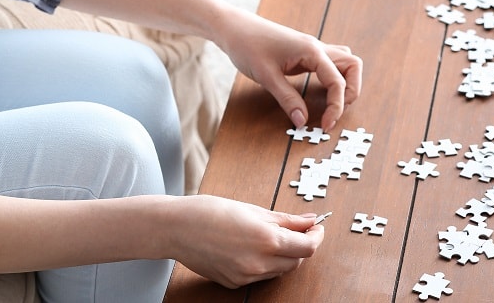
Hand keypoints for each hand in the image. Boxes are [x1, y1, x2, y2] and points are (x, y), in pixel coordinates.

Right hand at [169, 195, 323, 287]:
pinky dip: (264, 263)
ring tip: (269, 236)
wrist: (175, 228)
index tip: (317, 228)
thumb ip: (285, 219)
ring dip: (283, 256)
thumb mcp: (251, 209)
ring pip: (279, 270)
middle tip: (298, 230)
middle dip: (301, 246)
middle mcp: (259, 263)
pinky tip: (250, 247)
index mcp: (266, 240)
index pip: (308, 247)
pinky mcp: (235, 283)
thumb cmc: (208, 211)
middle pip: (297, 261)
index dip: (317, 237)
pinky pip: (260, 275)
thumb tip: (308, 220)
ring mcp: (246, 276)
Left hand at [216, 11, 362, 130]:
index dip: (336, 106)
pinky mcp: (304, 52)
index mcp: (312, 51)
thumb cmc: (247, 46)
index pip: (338, 81)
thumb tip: (302, 121)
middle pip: (353, 66)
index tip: (325, 125)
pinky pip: (329, 63)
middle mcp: (317, 47)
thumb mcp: (267, 76)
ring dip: (345, 81)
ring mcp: (311, 48)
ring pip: (344, 61)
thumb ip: (287, 99)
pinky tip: (319, 90)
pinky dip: (332, 77)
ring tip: (332, 102)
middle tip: (335, 111)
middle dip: (351, 91)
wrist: (233, 27)